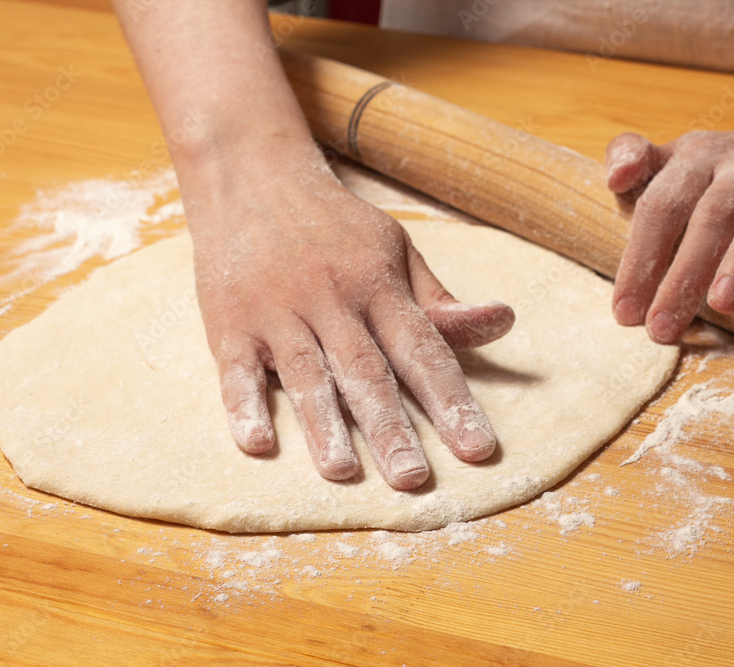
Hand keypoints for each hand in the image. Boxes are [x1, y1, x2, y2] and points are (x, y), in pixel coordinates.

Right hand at [185, 146, 514, 489]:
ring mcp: (277, 310)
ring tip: (343, 472)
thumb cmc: (335, 225)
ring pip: (306, 373)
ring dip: (324, 424)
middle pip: (366, 371)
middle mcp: (332, 299)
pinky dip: (246, 405)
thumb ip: (439, 299)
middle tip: (412, 481)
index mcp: (378, 285)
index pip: (423, 350)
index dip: (451, 401)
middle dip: (392, 428)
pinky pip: (237, 369)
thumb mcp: (395, 249)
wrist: (252, 177)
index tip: (477, 450)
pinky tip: (259, 443)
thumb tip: (503, 323)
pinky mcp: (230, 321)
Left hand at [605, 119, 733, 343]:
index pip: (659, 207)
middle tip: (660, 328)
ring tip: (723, 304)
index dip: (639, 258)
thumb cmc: (731, 168)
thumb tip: (613, 180)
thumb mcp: (681, 156)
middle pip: (707, 219)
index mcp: (695, 159)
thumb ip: (635, 159)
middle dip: (681, 276)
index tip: (624, 311)